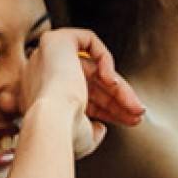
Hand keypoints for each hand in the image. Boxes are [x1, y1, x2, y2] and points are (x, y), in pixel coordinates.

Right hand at [21, 28, 143, 157]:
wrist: (53, 123)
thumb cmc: (63, 135)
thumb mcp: (81, 137)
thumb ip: (90, 130)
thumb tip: (100, 128)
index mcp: (41, 99)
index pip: (78, 97)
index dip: (105, 108)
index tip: (125, 119)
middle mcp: (41, 77)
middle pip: (88, 83)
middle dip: (116, 99)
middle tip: (136, 112)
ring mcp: (46, 58)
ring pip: (92, 67)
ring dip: (119, 88)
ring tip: (135, 106)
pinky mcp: (55, 41)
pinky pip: (87, 40)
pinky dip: (104, 57)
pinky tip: (110, 80)